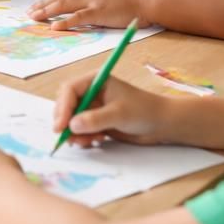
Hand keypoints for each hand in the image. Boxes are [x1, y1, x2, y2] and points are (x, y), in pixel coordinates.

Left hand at [29, 0, 150, 30]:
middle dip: (41, 5)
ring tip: (34, 17)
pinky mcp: (99, 12)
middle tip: (28, 12)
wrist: (147, 0)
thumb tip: (82, 4)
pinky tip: (54, 26)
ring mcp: (92, 1)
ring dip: (46, 11)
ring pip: (63, 5)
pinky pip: (78, 17)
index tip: (36, 5)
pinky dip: (64, 22)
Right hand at [52, 73, 170, 147]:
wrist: (162, 124)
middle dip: (65, 121)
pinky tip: (95, 141)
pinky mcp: (97, 122)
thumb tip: (72, 125)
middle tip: (67, 138)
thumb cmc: (144, 111)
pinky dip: (83, 137)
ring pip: (72, 119)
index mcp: (95, 81)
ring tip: (86, 142)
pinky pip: (81, 129)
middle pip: (66, 104)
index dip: (63, 107)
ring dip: (74, 132)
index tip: (61, 126)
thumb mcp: (119, 114)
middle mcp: (91, 93)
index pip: (69, 90)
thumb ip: (95, 119)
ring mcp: (93, 108)